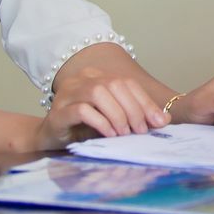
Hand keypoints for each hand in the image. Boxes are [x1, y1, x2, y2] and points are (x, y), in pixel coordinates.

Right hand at [46, 71, 173, 138]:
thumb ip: (136, 116)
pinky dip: (100, 122)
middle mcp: (82, 79)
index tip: (158, 122)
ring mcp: (68, 93)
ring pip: (98, 93)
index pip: (127, 83)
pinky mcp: (58, 111)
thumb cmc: (83, 128)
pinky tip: (109, 134)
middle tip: (141, 130)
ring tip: (125, 133)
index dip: (145, 102)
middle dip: (133, 109)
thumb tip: (164, 120)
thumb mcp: (113, 120)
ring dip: (117, 115)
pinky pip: (82, 110)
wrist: (50, 137)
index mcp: (97, 76)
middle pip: (114, 85)